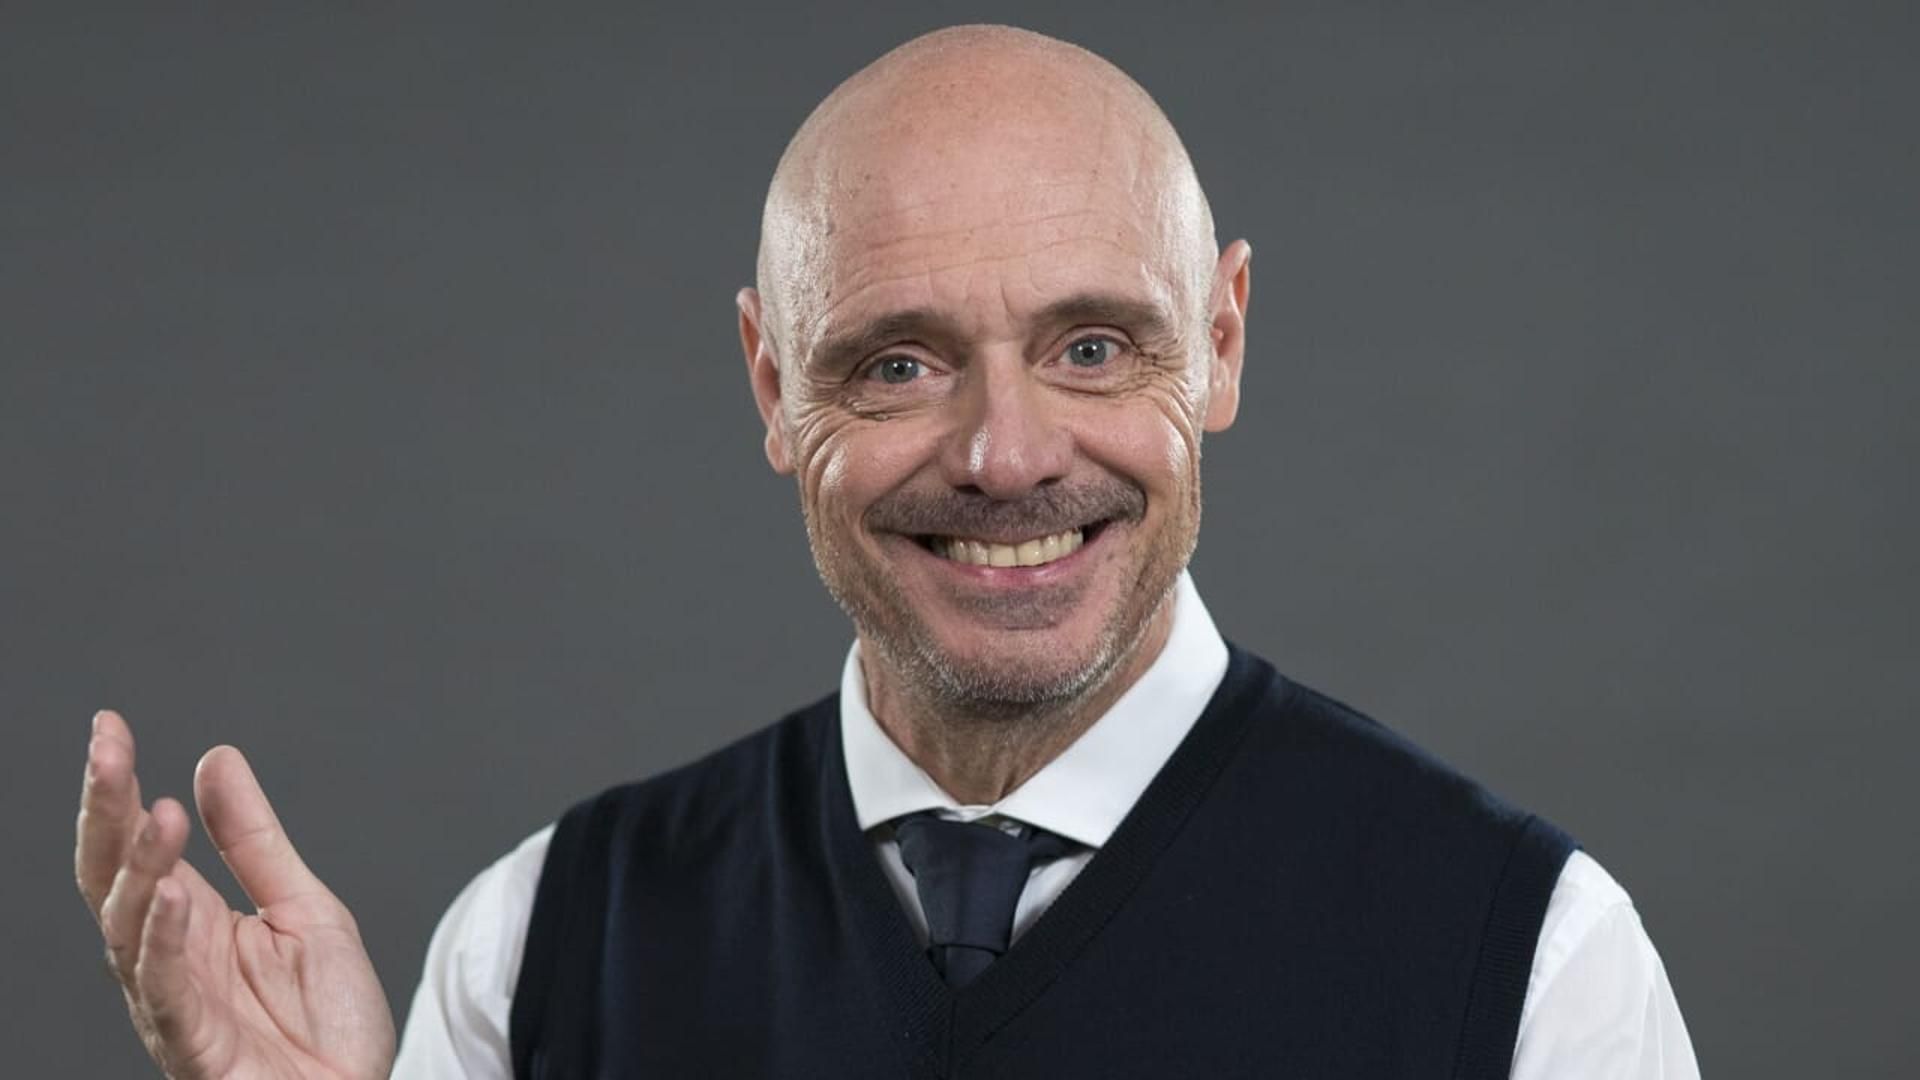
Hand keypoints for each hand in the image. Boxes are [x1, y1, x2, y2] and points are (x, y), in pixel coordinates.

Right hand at [75, 710, 396, 1078]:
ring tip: (154, 813)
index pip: (134, 845)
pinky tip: (170, 895)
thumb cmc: (326, 1021)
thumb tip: (214, 758)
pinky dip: (162, 942)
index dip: (115, 790)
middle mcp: (168, 959)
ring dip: (139, 869)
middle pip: (113, 879)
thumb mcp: (303, 906)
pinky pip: (165, 991)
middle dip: (105, 814)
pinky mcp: (195, 1047)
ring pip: (131, 930)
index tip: (109, 727)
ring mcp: (173, 1004)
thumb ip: (255, 839)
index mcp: (189, 922)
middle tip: (109, 751)